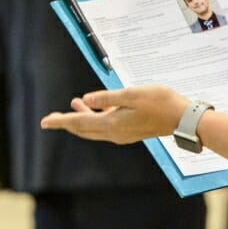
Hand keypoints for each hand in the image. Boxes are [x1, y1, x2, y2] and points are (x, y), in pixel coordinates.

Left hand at [40, 85, 188, 144]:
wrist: (182, 119)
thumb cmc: (160, 102)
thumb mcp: (132, 94)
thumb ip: (107, 97)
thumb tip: (85, 99)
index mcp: (112, 124)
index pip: (79, 123)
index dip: (61, 121)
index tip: (44, 122)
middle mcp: (114, 133)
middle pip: (83, 129)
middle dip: (66, 123)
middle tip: (49, 120)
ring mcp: (122, 134)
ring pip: (93, 128)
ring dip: (81, 118)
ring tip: (72, 105)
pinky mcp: (129, 131)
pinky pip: (104, 127)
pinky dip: (95, 117)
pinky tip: (95, 106)